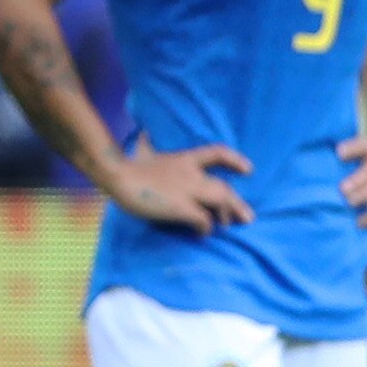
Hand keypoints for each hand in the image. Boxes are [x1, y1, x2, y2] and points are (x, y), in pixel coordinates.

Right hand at [104, 142, 254, 233]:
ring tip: (227, 226)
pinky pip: (203, 220)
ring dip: (226, 216)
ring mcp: (189, 191)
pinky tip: (202, 234)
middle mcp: (193, 174)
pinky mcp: (182, 207)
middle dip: (238, 204)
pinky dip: (206, 228)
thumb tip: (143, 132)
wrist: (118, 175)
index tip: (249, 170)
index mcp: (185, 159)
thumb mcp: (142, 150)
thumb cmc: (127, 165)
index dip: (235, 161)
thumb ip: (147, 143)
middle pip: (224, 187)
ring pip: (221, 202)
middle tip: (247, 218)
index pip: (217, 153)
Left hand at [337, 132, 366, 226]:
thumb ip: (351, 147)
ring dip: (365, 202)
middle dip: (358, 185)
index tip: (338, 154)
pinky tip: (358, 223)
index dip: (351, 150)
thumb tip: (339, 153)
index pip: (364, 148)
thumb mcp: (362, 143)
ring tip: (349, 210)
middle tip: (342, 192)